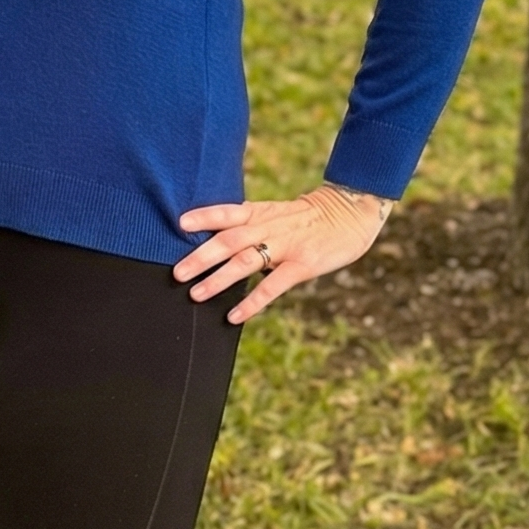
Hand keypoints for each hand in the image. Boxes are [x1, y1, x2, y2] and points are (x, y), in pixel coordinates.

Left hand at [175, 185, 393, 323]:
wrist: (351, 212)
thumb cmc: (308, 217)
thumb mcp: (277, 211)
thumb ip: (250, 224)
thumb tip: (216, 241)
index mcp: (262, 212)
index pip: (228, 212)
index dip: (205, 216)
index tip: (179, 223)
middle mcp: (270, 227)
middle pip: (230, 241)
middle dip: (201, 257)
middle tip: (177, 273)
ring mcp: (287, 246)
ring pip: (247, 262)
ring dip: (219, 280)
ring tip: (196, 295)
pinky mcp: (302, 265)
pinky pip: (273, 286)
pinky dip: (252, 302)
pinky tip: (234, 316)